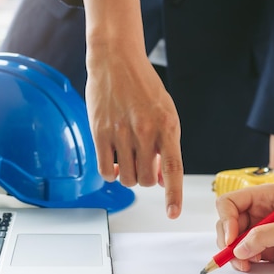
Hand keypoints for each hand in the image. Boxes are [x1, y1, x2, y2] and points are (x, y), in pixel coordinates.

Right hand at [84, 51, 182, 218]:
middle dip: (148, 179)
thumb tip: (163, 180)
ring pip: (127, 179)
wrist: (116, 60)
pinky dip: (112, 174)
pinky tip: (115, 162)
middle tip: (145, 165)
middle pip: (147, 180)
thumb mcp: (166, 115)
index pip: (173, 168)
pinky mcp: (99, 133)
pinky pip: (106, 171)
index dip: (173, 195)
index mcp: (167, 126)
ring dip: (130, 177)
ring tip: (129, 160)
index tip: (172, 213)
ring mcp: (121, 133)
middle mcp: (145, 131)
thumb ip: (166, 148)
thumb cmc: (143, 87)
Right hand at [215, 184, 273, 270]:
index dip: (226, 220)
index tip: (233, 239)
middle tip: (235, 257)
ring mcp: (261, 229)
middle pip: (227, 223)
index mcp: (264, 196)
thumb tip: (238, 249)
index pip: (229, 203)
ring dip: (233, 253)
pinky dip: (241, 260)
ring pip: (233, 240)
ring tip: (246, 264)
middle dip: (227, 241)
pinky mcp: (266, 247)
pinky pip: (243, 252)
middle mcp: (259, 211)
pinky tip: (251, 265)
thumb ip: (265, 237)